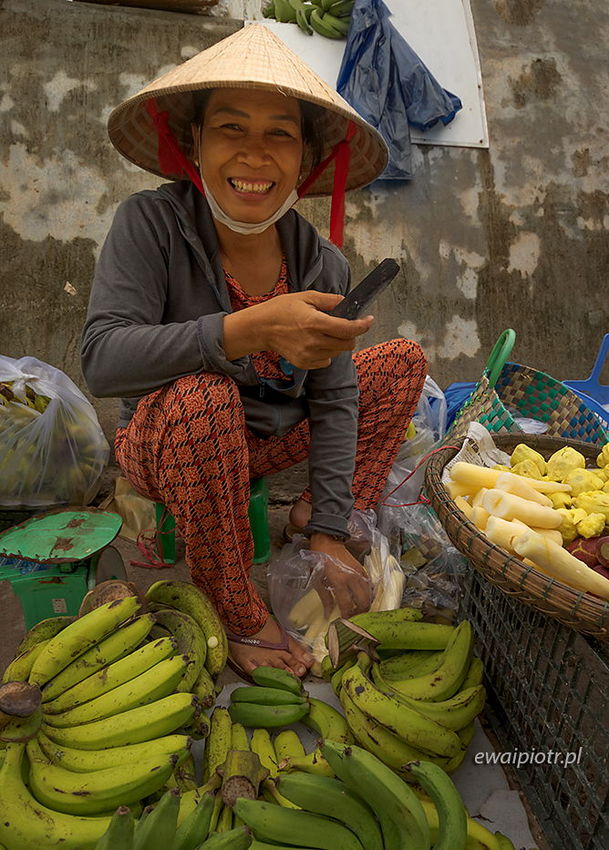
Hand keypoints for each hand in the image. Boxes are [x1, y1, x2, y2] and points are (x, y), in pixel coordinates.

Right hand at [256, 291, 373, 369]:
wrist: (261, 329)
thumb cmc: (281, 310)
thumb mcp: (305, 297)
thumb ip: (329, 300)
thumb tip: (346, 301)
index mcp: (315, 323)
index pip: (348, 329)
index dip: (362, 325)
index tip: (368, 320)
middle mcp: (314, 342)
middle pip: (347, 344)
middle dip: (351, 334)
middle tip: (344, 325)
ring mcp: (309, 355)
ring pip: (338, 352)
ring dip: (337, 343)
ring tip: (323, 332)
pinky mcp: (305, 363)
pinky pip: (326, 361)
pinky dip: (326, 352)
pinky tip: (315, 342)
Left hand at [310, 533, 371, 618]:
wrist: (327, 542)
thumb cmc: (319, 561)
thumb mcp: (317, 580)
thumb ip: (325, 598)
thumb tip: (328, 615)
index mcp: (339, 582)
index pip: (347, 604)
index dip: (348, 616)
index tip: (345, 622)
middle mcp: (352, 578)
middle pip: (363, 601)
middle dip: (360, 612)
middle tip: (355, 617)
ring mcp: (359, 573)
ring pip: (368, 594)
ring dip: (365, 603)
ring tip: (359, 610)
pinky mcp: (362, 568)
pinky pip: (369, 584)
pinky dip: (368, 593)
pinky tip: (363, 598)